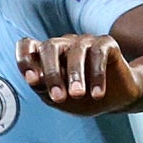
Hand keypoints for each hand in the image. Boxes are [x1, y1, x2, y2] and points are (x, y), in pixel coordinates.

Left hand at [16, 35, 141, 115]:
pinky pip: (98, 53)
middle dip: (52, 74)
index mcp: (46, 58)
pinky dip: (97, 75)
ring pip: (75, 51)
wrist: (118, 98)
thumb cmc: (83, 99)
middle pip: (50, 47)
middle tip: (59, 98)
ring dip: (75, 74)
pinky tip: (97, 94)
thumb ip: (44, 89)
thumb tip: (34, 79)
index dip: (24, 58)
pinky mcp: (106, 42)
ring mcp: (84, 41)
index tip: (31, 79)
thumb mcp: (60, 100)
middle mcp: (63, 44)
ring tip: (78, 96)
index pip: (28, 45)